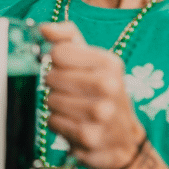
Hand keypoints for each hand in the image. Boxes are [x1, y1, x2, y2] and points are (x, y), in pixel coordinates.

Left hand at [41, 21, 145, 168]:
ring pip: (50, 100)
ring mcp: (101, 113)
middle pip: (51, 77)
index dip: (56, 61)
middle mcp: (109, 86)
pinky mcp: (89, 137)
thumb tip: (44, 28)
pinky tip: (74, 123)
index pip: (58, 52)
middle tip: (71, 91)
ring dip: (56, 105)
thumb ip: (67, 38)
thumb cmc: (102, 93)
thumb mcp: (92, 60)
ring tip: (74, 108)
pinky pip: (53, 122)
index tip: (67, 68)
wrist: (124, 139)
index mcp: (110, 63)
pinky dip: (58, 123)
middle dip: (55, 85)